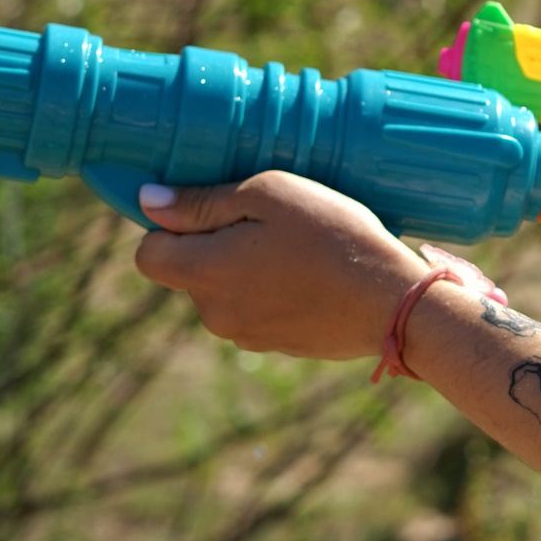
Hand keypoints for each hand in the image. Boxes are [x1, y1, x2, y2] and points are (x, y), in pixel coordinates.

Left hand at [133, 171, 425, 358]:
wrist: (393, 303)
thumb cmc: (334, 237)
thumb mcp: (272, 195)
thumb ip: (204, 200)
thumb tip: (148, 202)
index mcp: (203, 272)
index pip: (147, 254)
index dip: (170, 226)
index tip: (211, 208)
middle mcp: (214, 312)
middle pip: (190, 271)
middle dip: (216, 245)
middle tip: (271, 222)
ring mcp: (246, 334)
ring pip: (226, 291)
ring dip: (247, 269)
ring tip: (300, 250)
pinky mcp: (277, 345)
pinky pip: (258, 311)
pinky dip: (274, 292)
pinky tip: (314, 277)